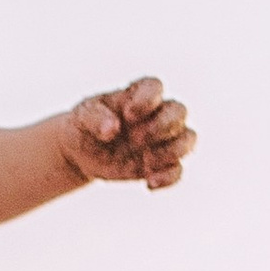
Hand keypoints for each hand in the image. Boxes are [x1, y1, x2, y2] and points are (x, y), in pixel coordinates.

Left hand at [62, 76, 195, 189]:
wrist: (81, 153)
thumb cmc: (84, 125)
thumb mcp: (82, 116)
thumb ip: (96, 118)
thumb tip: (113, 128)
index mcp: (137, 95)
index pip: (155, 86)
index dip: (148, 100)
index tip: (128, 115)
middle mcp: (155, 114)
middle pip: (179, 111)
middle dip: (161, 127)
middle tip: (134, 140)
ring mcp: (160, 140)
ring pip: (188, 139)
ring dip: (171, 152)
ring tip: (146, 163)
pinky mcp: (159, 164)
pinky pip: (178, 170)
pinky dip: (168, 178)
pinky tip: (148, 183)